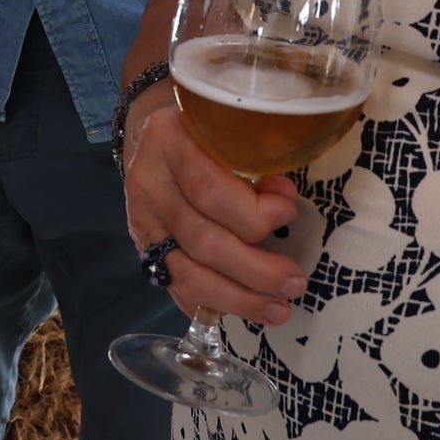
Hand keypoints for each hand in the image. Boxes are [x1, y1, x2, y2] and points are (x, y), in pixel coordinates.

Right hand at [120, 93, 304, 327]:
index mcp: (169, 142)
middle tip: (295, 281)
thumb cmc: (202, 129)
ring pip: (188, 274)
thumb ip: (253, 159)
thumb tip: (284, 199)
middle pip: (203, 240)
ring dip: (239, 297)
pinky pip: (176, 288)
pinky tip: (241, 312)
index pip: (210, 190)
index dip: (255, 213)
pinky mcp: (144, 249)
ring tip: (279, 308)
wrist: (152, 134)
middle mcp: (150, 185)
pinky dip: (211, 305)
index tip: (290, 213)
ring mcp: (143, 222)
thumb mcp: (224, 127)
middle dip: (255, 269)